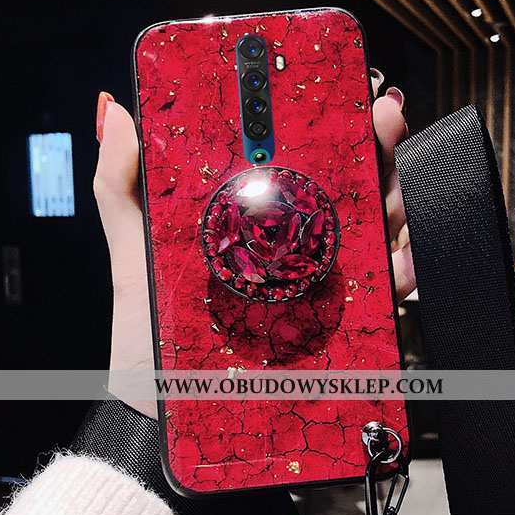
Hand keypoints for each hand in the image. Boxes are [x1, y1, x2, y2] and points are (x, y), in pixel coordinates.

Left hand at [93, 76, 415, 418]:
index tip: (345, 91)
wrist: (163, 423)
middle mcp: (288, 256)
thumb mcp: (133, 260)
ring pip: (371, 239)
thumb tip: (117, 111)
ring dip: (395, 210)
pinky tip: (398, 264)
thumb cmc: (148, 345)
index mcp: (246, 227)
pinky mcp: (329, 336)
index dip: (324, 126)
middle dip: (375, 154)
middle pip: (343, 194)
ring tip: (396, 194)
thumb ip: (124, 188)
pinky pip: (375, 301)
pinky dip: (396, 278)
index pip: (294, 165)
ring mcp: (312, 294)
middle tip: (386, 123)